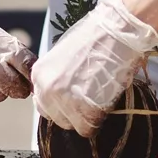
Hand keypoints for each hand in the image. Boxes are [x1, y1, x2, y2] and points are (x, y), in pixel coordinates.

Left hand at [31, 0, 157, 136]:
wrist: (118, 30)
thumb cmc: (96, 37)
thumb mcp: (64, 55)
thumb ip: (57, 76)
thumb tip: (64, 91)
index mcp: (39, 75)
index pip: (44, 104)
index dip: (62, 104)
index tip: (76, 98)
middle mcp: (46, 89)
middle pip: (57, 118)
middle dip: (73, 113)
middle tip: (91, 99)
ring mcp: (65, 100)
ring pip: (72, 125)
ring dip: (86, 117)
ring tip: (100, 99)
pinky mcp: (84, 108)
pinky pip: (88, 128)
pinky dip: (98, 120)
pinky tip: (106, 103)